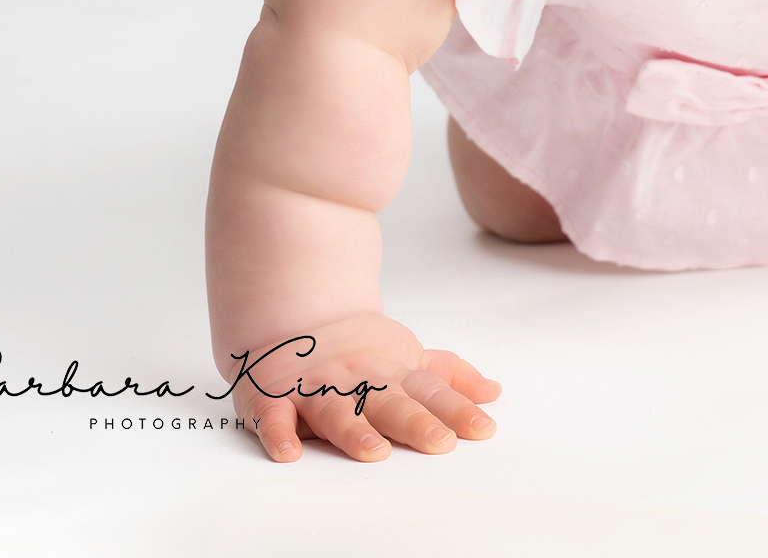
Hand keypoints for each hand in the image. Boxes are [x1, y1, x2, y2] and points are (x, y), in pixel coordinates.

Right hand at [217, 312, 499, 461]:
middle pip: (390, 403)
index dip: (458, 411)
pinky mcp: (275, 397)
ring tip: (373, 451)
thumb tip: (493, 393)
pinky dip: (278, 433)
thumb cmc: (358, 350)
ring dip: (354, 431)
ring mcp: (316, 388)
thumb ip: (449, 378)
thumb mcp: (409, 357)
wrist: (294, 315)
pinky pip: (273, 416)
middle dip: (415, 423)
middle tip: (440, 442)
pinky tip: (289, 452)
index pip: (431, 393)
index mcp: (392, 373)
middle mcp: (358, 380)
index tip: (483, 429)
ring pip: (336, 410)